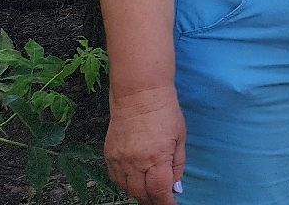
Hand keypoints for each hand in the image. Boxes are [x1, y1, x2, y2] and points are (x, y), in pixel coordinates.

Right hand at [104, 86, 185, 204]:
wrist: (139, 95)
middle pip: (141, 194)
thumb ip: (178, 164)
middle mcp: (135, 162)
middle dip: (152, 199)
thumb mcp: (180, 138)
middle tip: (160, 197)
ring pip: (126, 188)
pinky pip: (115, 178)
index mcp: (157, 158)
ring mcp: (119, 159)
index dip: (166, 203)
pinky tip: (134, 179)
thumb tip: (175, 187)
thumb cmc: (164, 113)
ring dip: (138, 192)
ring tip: (148, 189)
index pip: (159, 192)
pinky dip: (125, 183)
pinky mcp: (109, 154)